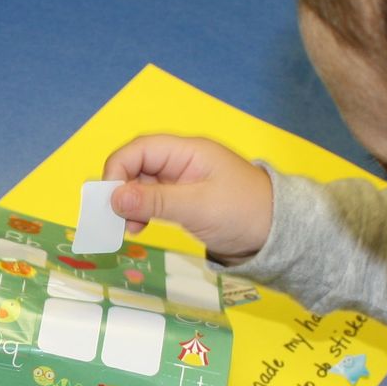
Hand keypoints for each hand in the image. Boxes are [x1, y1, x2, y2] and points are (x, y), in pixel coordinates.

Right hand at [103, 136, 272, 262]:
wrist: (277, 235)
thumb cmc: (243, 213)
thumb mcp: (198, 208)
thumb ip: (155, 202)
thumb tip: (114, 198)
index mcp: (187, 152)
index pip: (140, 150)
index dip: (118, 170)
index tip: (109, 200)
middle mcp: (181, 162)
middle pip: (137, 166)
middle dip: (121, 189)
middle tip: (115, 219)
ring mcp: (182, 181)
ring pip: (142, 185)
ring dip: (129, 204)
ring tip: (128, 229)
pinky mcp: (184, 200)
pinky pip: (152, 200)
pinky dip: (141, 212)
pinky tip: (138, 228)